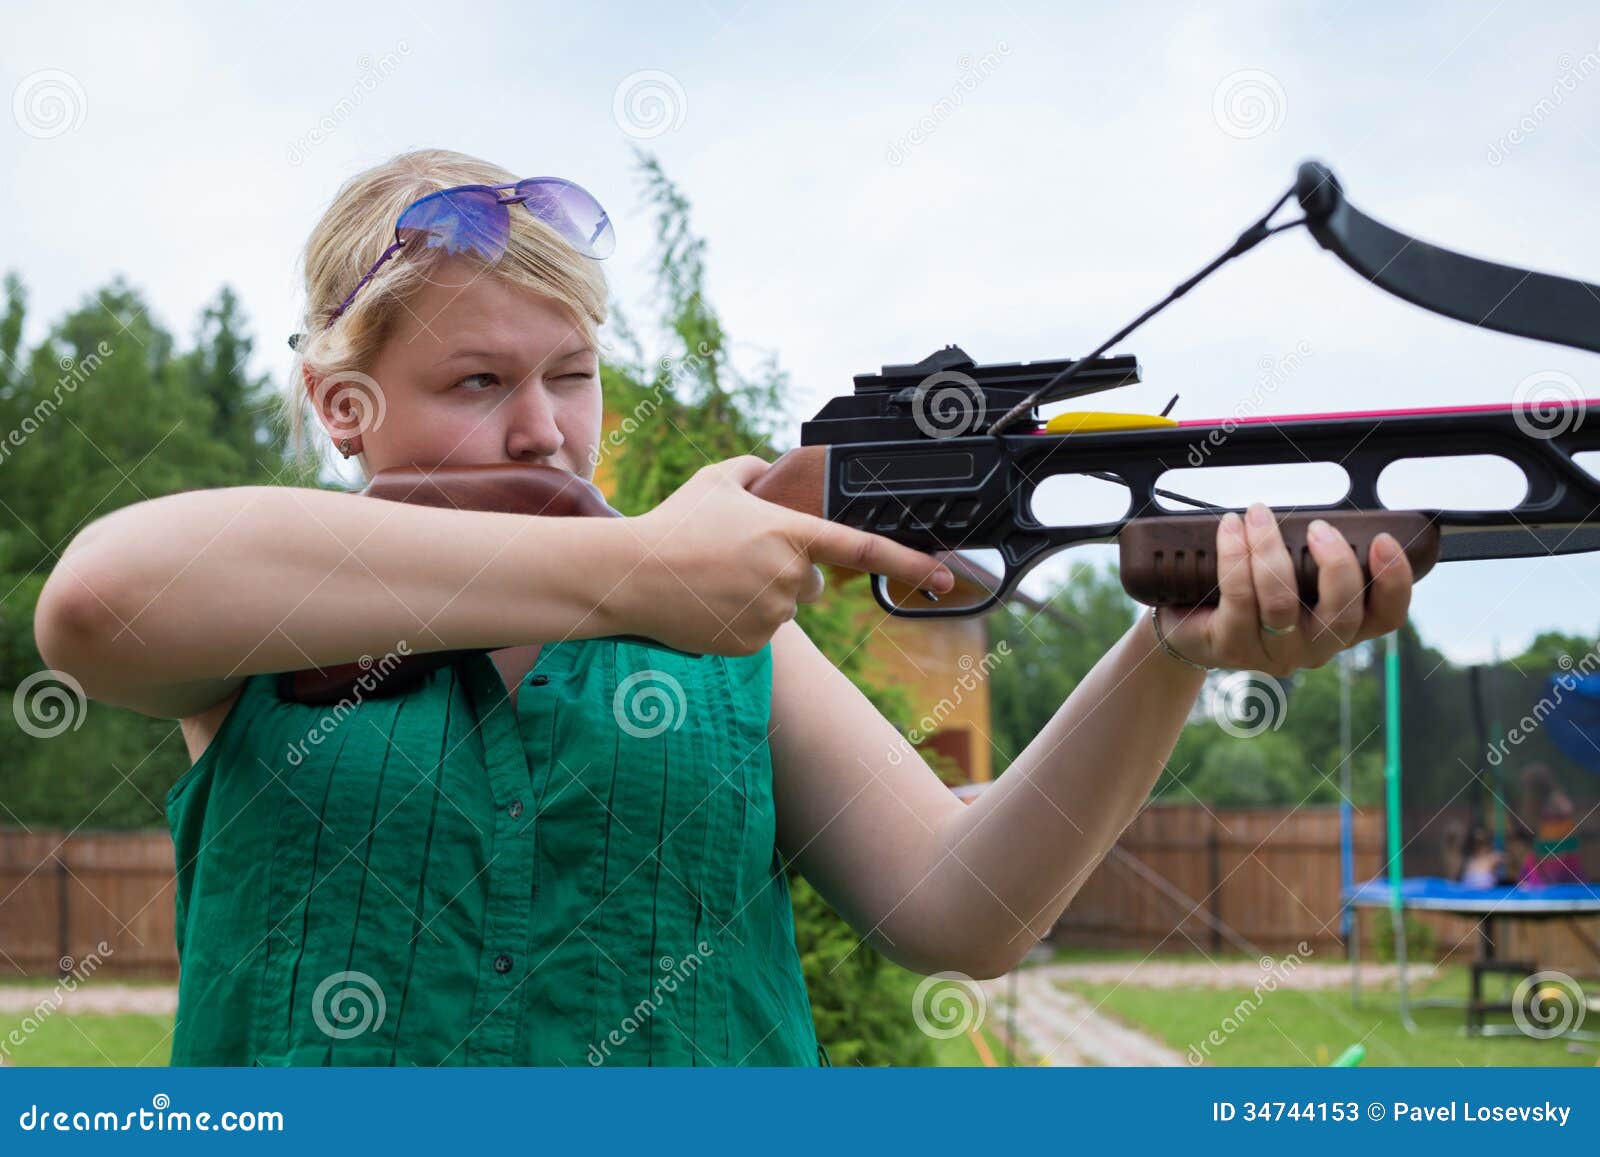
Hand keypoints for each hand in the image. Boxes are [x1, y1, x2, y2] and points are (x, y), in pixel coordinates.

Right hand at [616, 456, 954, 655]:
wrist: (629, 575)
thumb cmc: (674, 523)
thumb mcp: (717, 479)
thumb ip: (755, 468)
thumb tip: (772, 469)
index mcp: (790, 533)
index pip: (863, 549)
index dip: (909, 563)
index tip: (943, 576)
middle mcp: (789, 577)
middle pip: (813, 581)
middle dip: (789, 571)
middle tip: (738, 558)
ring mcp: (772, 615)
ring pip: (786, 607)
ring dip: (761, 595)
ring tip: (714, 579)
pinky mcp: (752, 645)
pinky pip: (762, 632)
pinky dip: (741, 620)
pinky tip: (709, 604)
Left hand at [1158, 503, 1412, 675]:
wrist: (1189, 625)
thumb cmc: (1251, 591)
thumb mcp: (1293, 574)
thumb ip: (1315, 553)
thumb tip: (1322, 509)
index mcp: (1341, 627)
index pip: (1386, 617)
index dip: (1394, 582)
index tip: (1383, 540)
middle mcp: (1314, 646)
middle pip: (1343, 615)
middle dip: (1335, 564)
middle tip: (1317, 527)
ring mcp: (1273, 651)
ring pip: (1281, 603)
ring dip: (1270, 549)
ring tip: (1257, 514)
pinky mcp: (1232, 644)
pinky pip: (1238, 596)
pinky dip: (1234, 554)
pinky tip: (1230, 527)